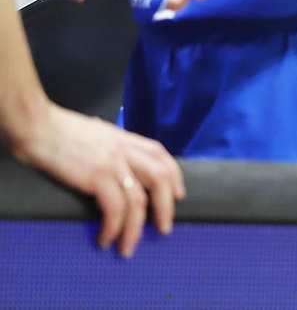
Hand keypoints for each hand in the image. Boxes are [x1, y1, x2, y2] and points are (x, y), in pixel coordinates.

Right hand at [7, 103, 184, 255]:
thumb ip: (110, 146)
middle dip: (166, 206)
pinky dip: (113, 228)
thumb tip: (113, 161)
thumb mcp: (96, 133)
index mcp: (125, 138)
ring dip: (136, 228)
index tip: (178, 194)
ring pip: (138, 200)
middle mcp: (125, 150)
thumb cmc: (60, 131)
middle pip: (159, 178)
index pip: (160, 155)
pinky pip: (114, 208)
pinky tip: (105, 238)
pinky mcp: (97, 176)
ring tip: (129, 247)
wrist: (39, 127)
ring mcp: (113, 163)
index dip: (174, 176)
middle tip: (163, 228)